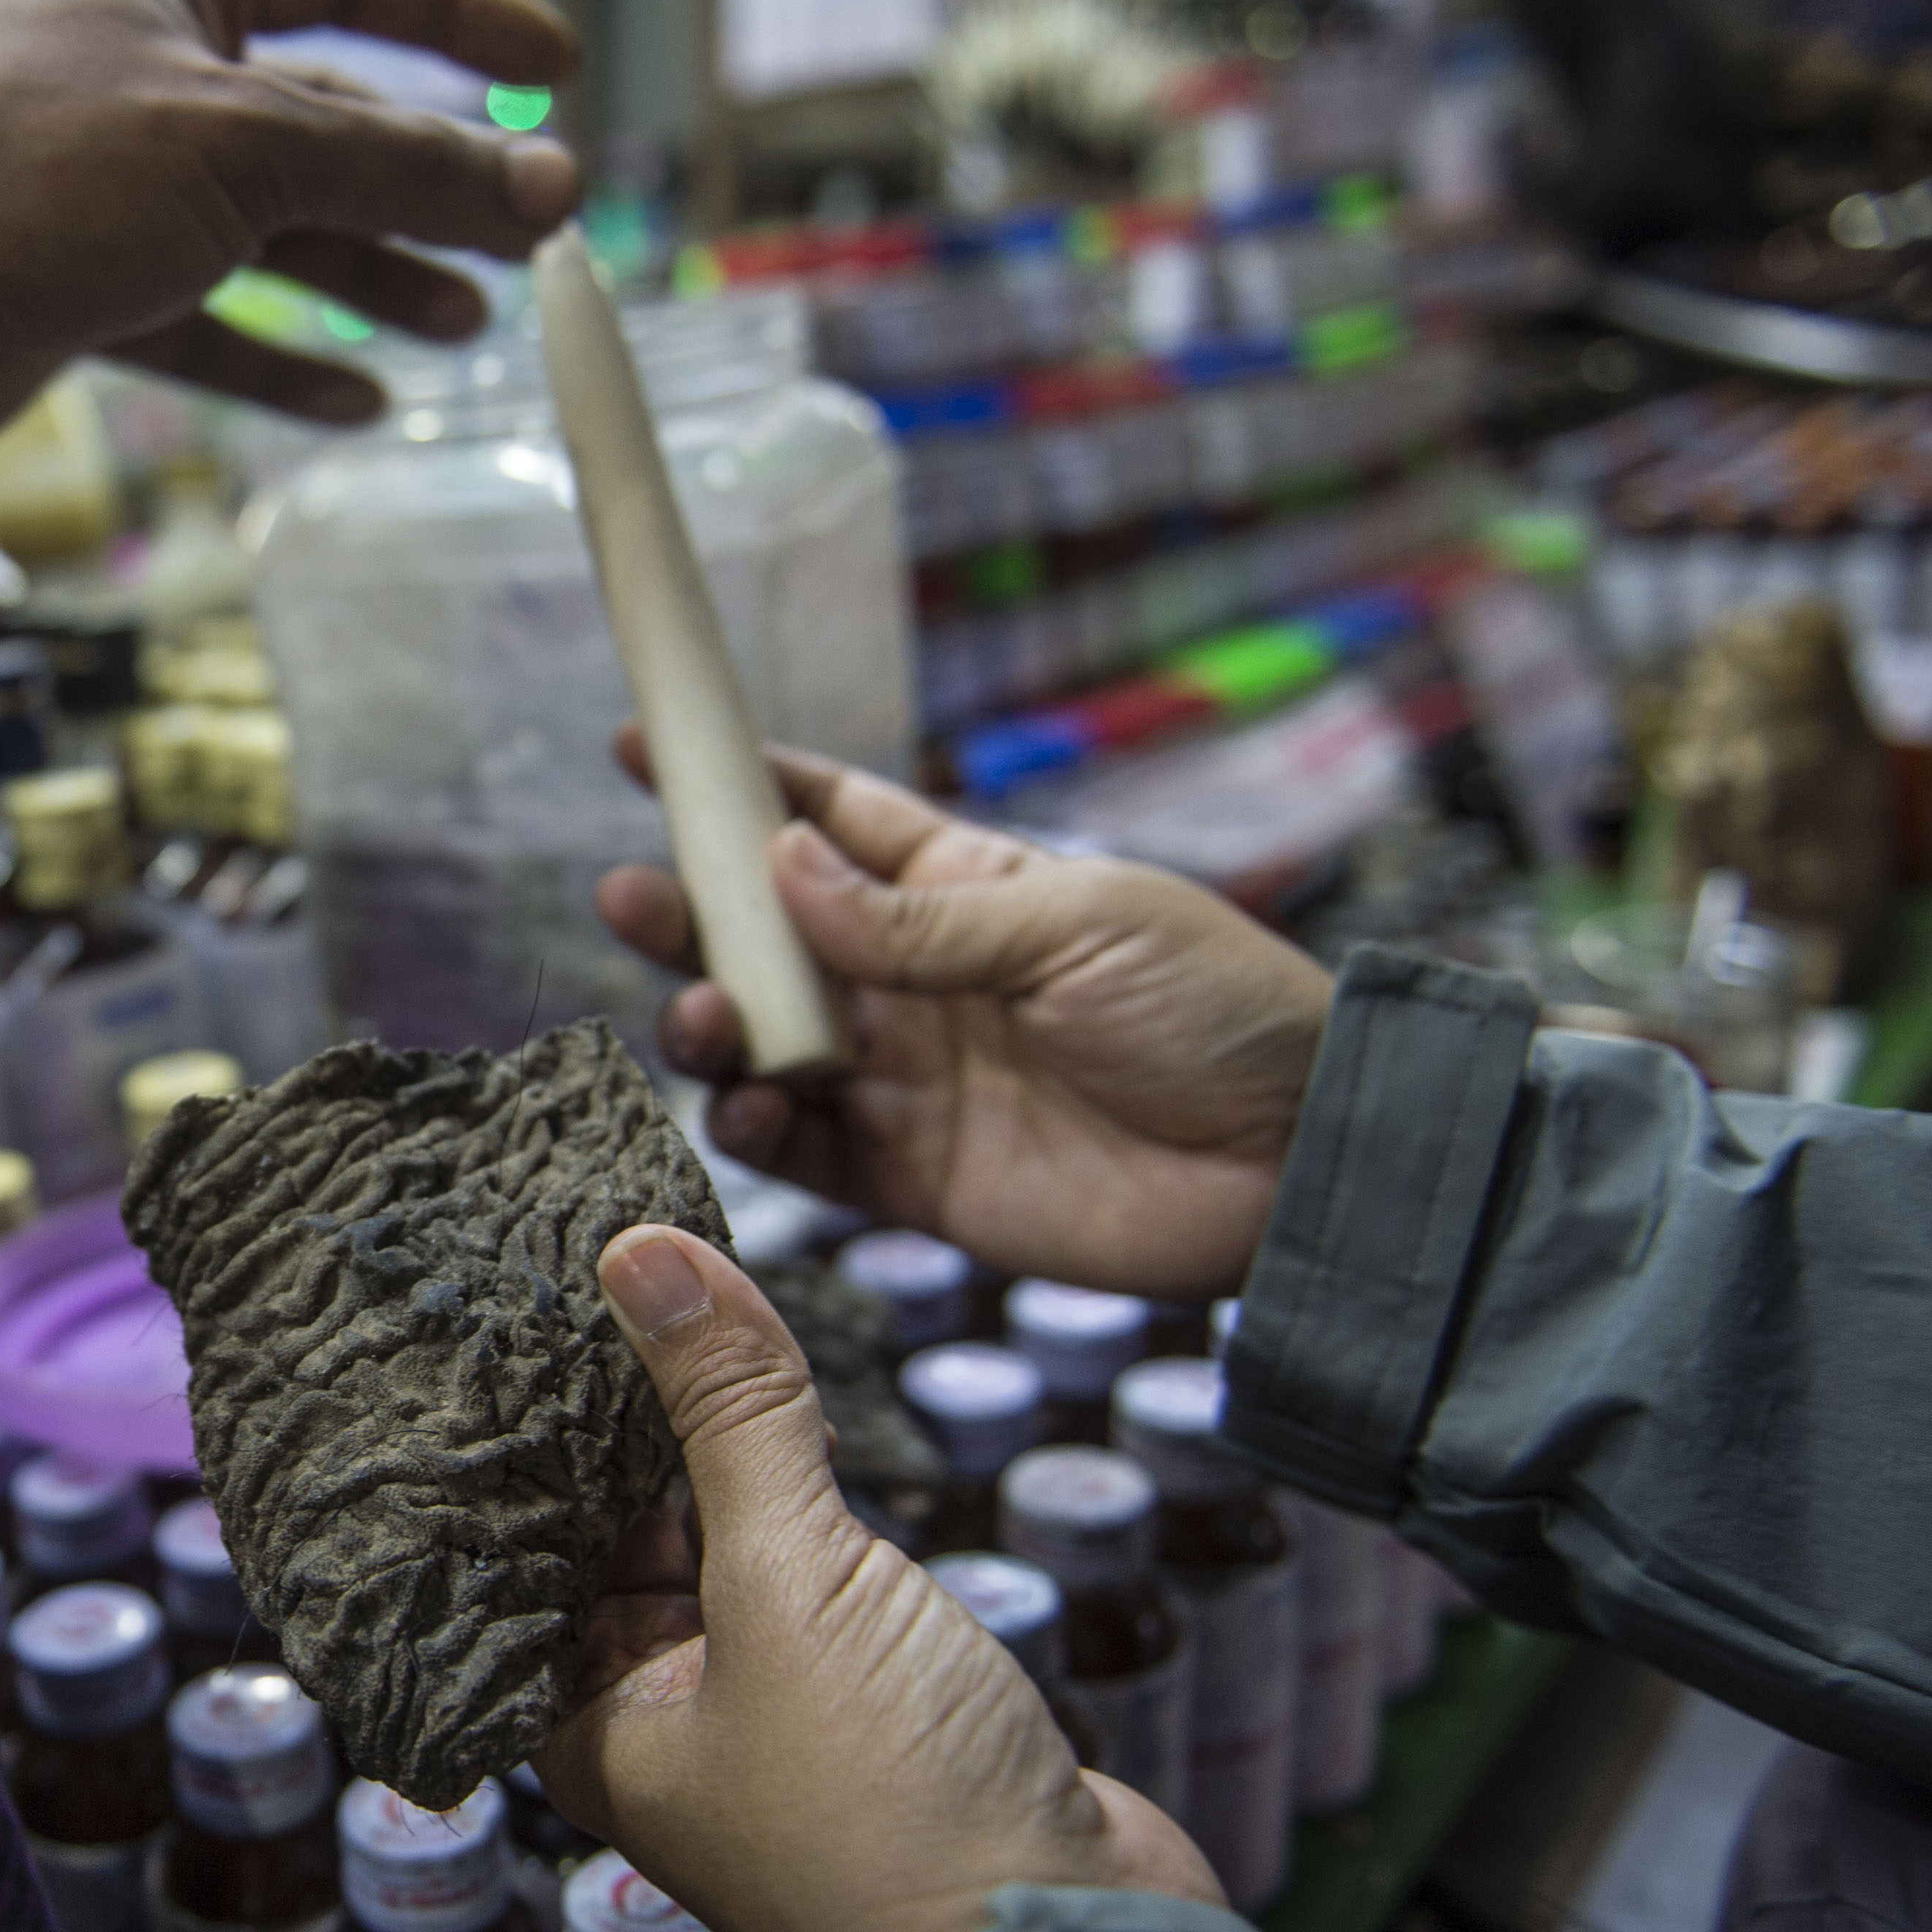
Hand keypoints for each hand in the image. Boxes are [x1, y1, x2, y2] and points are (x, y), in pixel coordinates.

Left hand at [0, 0, 579, 452]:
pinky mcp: (83, 296)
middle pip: (328, 123)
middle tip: (534, 245)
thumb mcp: (238, 146)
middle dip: (432, 183)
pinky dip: (282, 362)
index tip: (554, 68)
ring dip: (374, 277)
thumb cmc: (15, 164)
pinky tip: (361, 402)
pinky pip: (210, 330)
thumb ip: (399, 165)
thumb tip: (547, 185)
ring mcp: (116, 193)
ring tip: (466, 325)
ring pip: (276, 235)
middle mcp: (151, 79)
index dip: (460, 19)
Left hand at [540, 1227, 1220, 1931]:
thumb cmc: (891, 1818)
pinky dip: (803, 1497)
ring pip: (720, 1548)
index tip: (511, 1309)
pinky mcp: (865, 1704)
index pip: (519, 1552)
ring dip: (721, 1451)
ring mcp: (766, 1715)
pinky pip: (808, 1576)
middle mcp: (659, 1723)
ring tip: (693, 1304)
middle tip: (605, 1272)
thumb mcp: (791, 1583)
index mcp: (587, 1725)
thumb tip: (644, 1254)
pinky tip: (800, 1412)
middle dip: (621, 1427)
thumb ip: (727, 1414)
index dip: (518, 1437)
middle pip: (615, 1541)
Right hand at [595, 737, 1332, 1301]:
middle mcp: (918, 983)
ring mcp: (910, 1082)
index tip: (647, 750)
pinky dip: (758, 1133)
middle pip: (770, 939)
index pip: (831, 821)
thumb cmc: (1217, 1008)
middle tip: (630, 898)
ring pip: (768, 1048)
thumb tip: (780, 864)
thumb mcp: (1075, 925)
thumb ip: (917, 917)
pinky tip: (748, 1109)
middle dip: (691, 915)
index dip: (741, 788)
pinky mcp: (915, 1181)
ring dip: (715, 1026)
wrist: (1301, 1159)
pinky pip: (806, 1156)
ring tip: (702, 1018)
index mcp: (964, 891)